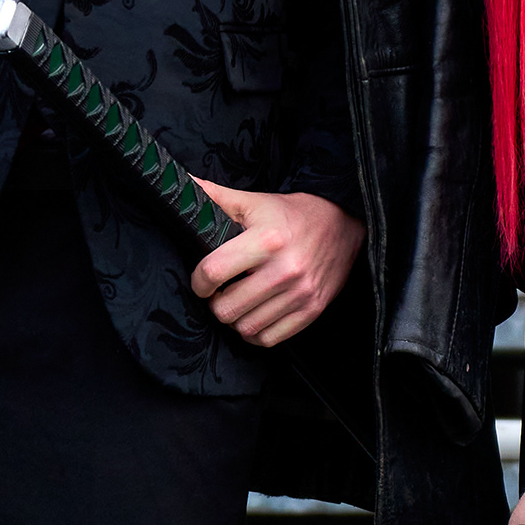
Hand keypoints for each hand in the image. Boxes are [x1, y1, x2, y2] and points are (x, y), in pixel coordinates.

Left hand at [189, 185, 364, 345]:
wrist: (343, 224)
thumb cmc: (292, 214)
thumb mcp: (254, 201)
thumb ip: (215, 198)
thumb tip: (180, 186)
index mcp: (266, 240)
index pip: (213, 272)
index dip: (198, 281)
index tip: (201, 280)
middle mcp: (285, 269)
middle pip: (226, 308)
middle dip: (215, 303)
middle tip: (219, 293)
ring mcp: (300, 293)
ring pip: (246, 328)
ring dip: (234, 319)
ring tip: (237, 303)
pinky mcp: (312, 309)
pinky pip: (270, 338)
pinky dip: (255, 333)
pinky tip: (254, 316)